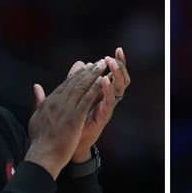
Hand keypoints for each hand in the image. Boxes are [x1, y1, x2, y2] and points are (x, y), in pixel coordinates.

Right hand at [26, 59, 107, 178]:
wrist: (43, 156)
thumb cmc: (39, 141)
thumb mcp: (35, 118)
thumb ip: (38, 101)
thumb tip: (36, 87)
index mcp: (49, 102)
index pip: (64, 85)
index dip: (76, 75)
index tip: (84, 67)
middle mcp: (57, 102)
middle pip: (74, 83)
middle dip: (88, 71)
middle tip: (98, 63)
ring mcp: (66, 109)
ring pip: (82, 87)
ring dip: (94, 75)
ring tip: (103, 66)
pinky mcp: (75, 117)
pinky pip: (87, 99)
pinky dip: (95, 88)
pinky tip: (103, 81)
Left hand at [65, 47, 130, 162]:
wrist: (70, 143)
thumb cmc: (73, 120)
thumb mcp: (75, 95)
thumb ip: (76, 79)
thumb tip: (79, 62)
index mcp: (102, 92)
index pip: (114, 74)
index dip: (117, 63)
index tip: (119, 49)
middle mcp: (107, 99)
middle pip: (121, 79)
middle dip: (121, 65)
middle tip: (119, 53)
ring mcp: (107, 107)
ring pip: (118, 88)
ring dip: (116, 74)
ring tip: (111, 63)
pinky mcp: (103, 116)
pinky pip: (109, 101)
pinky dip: (107, 90)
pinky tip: (103, 80)